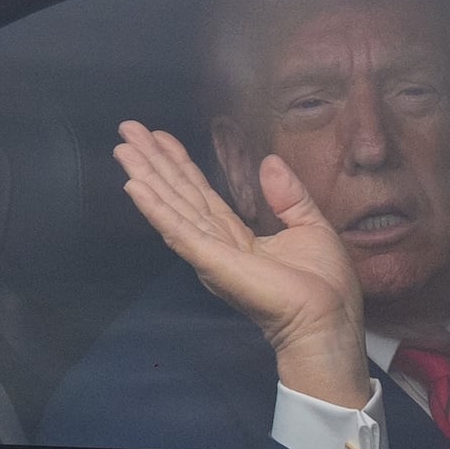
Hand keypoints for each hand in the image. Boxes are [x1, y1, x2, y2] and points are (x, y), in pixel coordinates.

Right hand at [113, 121, 370, 408]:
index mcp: (237, 236)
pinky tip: (135, 186)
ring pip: (171, 206)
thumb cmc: (322, 284)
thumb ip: (288, 195)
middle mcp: (215, 243)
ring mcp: (210, 253)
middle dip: (152, 163)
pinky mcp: (211, 262)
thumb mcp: (310, 226)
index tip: (159, 137)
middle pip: (178, 195)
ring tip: (123, 148)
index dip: (179, 164)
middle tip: (128, 129)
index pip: (200, 194)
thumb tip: (269, 161)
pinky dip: (155, 208)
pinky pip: (178, 230)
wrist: (326, 319)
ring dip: (145, 176)